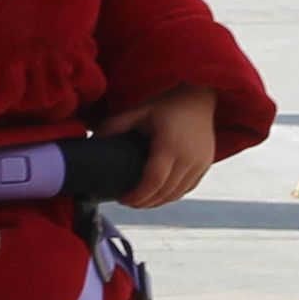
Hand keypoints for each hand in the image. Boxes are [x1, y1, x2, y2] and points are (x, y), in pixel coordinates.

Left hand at [98, 86, 217, 208]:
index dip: (138, 196)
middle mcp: (190, 158)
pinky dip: (171, 195)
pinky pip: (187, 189)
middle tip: (127, 201)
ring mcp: (201, 163)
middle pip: (165, 193)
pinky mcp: (206, 166)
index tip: (123, 199)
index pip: (154, 182)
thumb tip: (92, 141)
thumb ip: (115, 126)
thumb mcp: (138, 111)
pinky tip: (158, 194)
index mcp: (171, 146)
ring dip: (158, 202)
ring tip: (140, 200)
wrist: (199, 97)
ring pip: (177, 195)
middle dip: (144, 202)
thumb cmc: (167, 103)